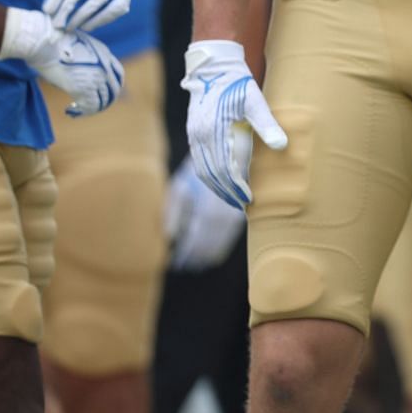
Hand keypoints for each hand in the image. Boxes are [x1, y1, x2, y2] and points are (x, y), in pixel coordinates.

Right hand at [0, 8, 124, 116]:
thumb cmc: (53, 41)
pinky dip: (81, 112)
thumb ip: (86, 57)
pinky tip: (69, 111)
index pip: (119, 75)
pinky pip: (89, 108)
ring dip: (91, 108)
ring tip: (76, 109)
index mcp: (105, 54)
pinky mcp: (82, 89)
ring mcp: (95, 79)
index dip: (112, 87)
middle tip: (89, 106)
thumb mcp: (79, 44)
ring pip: (102, 102)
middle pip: (113, 92)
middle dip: (103, 101)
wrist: (44, 42)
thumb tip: (80, 69)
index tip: (103, 93)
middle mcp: (105, 67)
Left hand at [164, 153, 247, 270]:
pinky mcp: (242, 208)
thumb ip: (174, 211)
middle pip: (212, 241)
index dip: (189, 250)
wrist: (225, 147)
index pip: (198, 237)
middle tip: (188, 266)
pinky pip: (232, 232)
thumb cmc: (199, 166)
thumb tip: (169, 236)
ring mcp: (236, 210)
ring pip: (224, 238)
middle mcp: (225, 211)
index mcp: (208, 206)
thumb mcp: (181, 185)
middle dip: (199, 254)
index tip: (177, 262)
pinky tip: (215, 250)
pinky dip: (222, 244)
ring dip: (211, 252)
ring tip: (199, 263)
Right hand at [181, 40, 286, 208]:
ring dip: (217, 187)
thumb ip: (267, 124)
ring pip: (203, 170)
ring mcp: (195, 135)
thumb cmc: (238, 84)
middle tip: (243, 205)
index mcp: (215, 130)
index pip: (226, 167)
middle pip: (212, 173)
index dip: (237, 185)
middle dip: (227, 191)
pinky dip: (209, 175)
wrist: (214, 68)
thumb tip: (282, 145)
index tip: (249, 198)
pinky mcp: (194, 133)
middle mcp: (201, 136)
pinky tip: (220, 181)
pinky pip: (199, 161)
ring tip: (232, 198)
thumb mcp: (255, 101)